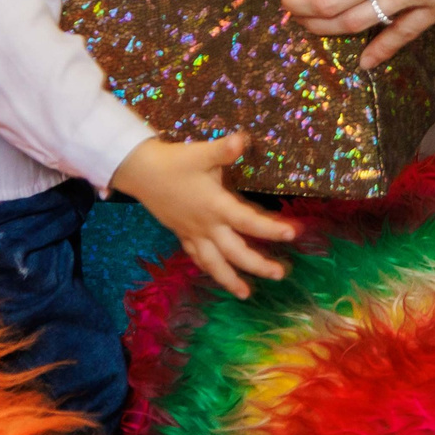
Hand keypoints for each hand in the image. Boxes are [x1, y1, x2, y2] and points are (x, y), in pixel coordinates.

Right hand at [110, 132, 299, 299]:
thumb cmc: (174, 162)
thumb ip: (224, 150)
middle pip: (235, 252)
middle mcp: (207, 225)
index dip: (272, 228)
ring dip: (230, 279)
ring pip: (214, 263)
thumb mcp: (200, 153)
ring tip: (246, 294)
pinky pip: (198, 257)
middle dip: (258, 265)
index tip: (294, 233)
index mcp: (215, 206)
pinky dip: (209, 269)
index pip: (249, 221)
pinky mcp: (182, 234)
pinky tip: (217, 275)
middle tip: (280, 274)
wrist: (140, 172)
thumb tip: (244, 139)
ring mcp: (193, 233)